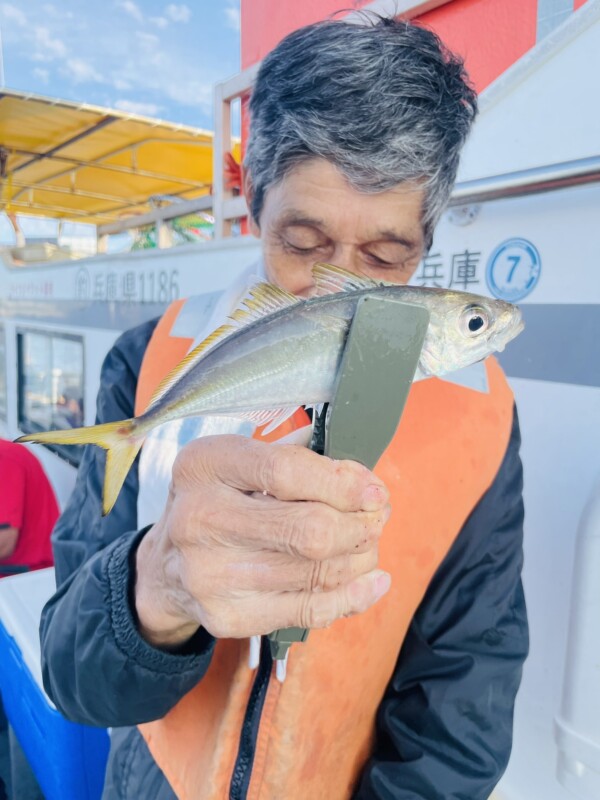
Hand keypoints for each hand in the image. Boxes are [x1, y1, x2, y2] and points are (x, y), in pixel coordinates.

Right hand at [135, 435, 390, 647]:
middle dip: (360, 525)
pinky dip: (353, 596)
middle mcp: (200, 518)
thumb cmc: (218, 500)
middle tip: (377, 519)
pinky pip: (309, 610)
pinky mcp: (227, 617)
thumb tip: (362, 479)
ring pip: (316, 572)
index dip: (342, 483)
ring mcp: (210, 574)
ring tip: (369, 545)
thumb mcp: (238, 462)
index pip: (286, 472)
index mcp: (205, 465)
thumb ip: (296, 458)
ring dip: (361, 558)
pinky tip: (372, 581)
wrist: (165, 566)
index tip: (374, 490)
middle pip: (309, 530)